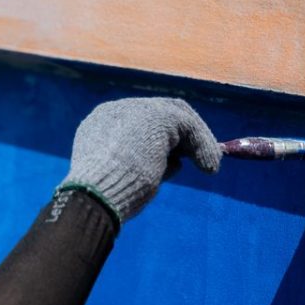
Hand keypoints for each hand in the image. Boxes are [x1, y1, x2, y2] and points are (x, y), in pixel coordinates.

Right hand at [58, 97, 219, 221]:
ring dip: (196, 141)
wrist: (95, 194)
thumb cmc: (106, 194)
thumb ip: (141, 161)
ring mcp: (135, 109)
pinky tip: (209, 167)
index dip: (162, 140)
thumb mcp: (121, 175)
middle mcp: (114, 111)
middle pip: (160, 112)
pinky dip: (204, 145)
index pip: (137, 124)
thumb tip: (174, 162)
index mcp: (99, 126)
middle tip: (200, 160)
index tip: (179, 159)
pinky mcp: (158, 115)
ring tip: (208, 166)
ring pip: (177, 117)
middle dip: (183, 135)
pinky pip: (189, 126)